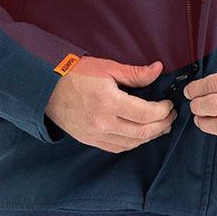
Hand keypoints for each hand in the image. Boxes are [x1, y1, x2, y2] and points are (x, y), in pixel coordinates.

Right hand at [45, 58, 176, 152]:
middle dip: (162, 125)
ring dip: (150, 136)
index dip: (162, 111)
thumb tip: (158, 69)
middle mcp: (103, 123)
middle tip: (171, 116)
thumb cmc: (75, 74)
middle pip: (142, 132)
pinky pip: (118, 148)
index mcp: (108, 102)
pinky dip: (133, 143)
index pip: (145, 114)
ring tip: (161, 125)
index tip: (168, 104)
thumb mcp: (107, 67)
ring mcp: (95, 135)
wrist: (45, 89)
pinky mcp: (90, 140)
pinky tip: (141, 135)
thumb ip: (134, 73)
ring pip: (132, 143)